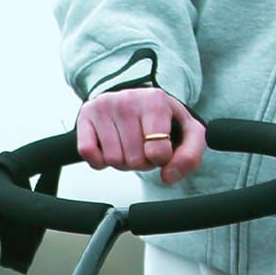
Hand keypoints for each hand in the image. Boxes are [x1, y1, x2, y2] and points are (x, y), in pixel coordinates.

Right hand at [75, 86, 207, 185]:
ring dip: (122, 161)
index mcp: (156, 101)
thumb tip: (168, 176)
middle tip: (143, 146)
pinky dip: (99, 159)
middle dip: (141, 161)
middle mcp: (128, 99)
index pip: (158, 152)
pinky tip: (109, 146)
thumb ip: (189, 157)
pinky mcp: (86, 115)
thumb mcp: (188, 133)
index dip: (161, 159)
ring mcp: (104, 106)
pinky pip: (88, 154)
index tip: (161, 147)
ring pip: (113, 160)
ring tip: (127, 143)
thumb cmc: (163, 120)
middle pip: (135, 160)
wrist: (137, 100)